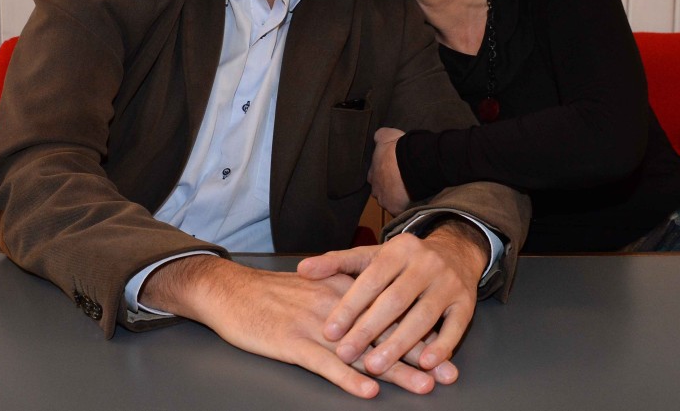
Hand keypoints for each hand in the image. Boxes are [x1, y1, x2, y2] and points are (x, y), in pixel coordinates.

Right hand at [141, 255, 439, 397]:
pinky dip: (347, 379)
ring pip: (362, 351)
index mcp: (343, 291)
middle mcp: (336, 307)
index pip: (389, 313)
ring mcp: (314, 325)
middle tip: (448, 374)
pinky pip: (325, 364)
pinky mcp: (292, 342)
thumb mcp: (313, 289)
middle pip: (384, 332)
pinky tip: (366, 391)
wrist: (230, 291)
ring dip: (394, 370)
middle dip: (418, 354)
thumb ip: (344, 301)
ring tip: (423, 385)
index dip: (419, 333)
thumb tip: (375, 321)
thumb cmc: (271, 294)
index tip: (447, 352)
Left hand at [297, 222, 487, 381]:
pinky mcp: (466, 302)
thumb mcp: (371, 256)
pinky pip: (455, 327)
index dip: (349, 307)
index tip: (330, 331)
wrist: (454, 251)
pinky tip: (424, 363)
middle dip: (368, 330)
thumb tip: (303, 270)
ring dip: (399, 344)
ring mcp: (447, 283)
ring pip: (423, 316)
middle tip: (346, 353)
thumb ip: (337, 263)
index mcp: (398, 250)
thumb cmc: (403, 261)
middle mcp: (425, 263)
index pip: (370, 280)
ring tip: (375, 366)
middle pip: (394, 300)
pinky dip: (441, 346)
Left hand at [369, 127, 410, 214]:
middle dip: (388, 189)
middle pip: (380, 192)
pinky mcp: (395, 210)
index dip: (383, 175)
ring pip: (389, 202)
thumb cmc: (397, 149)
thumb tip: (377, 137)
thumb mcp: (386, 135)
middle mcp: (375, 189)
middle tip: (401, 184)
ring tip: (409, 193)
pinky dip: (405, 207)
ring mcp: (384, 201)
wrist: (410, 163)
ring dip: (396, 199)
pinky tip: (413, 201)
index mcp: (372, 174)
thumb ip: (380, 136)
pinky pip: (400, 210)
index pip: (374, 177)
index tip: (392, 173)